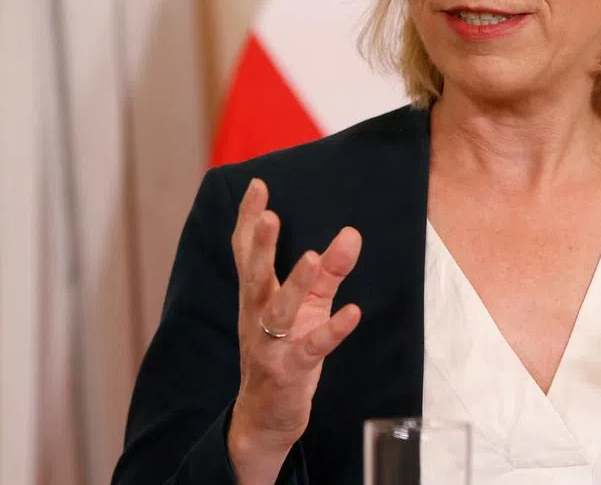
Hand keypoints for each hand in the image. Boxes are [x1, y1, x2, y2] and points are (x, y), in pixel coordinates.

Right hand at [227, 178, 362, 484]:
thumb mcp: (308, 306)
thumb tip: (352, 233)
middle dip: (261, 245)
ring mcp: (271, 344)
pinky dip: (333, 330)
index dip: (249, 219)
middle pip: (255, 276)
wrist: (264, 417)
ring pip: (279, 311)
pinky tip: (353, 312)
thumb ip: (329, 271)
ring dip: (296, 284)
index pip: (246, 252)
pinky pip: (313, 348)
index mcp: (256, 296)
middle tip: (269, 215)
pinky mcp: (291, 370)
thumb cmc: (285, 351)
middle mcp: (257, 316)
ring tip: (312, 257)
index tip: (258, 184)